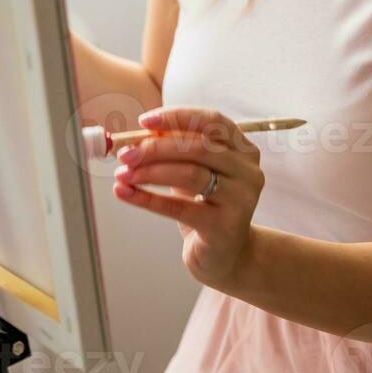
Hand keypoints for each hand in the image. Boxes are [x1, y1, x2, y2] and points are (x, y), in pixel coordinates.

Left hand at [112, 107, 263, 288]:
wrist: (226, 255)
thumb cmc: (206, 206)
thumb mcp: (195, 172)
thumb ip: (176, 150)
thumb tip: (140, 133)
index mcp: (243, 150)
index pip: (212, 121)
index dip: (177, 117)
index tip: (145, 121)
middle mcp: (247, 172)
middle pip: (199, 147)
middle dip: (156, 147)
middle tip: (126, 153)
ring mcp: (239, 200)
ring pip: (190, 174)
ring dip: (149, 171)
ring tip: (123, 173)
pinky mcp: (223, 227)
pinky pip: (179, 208)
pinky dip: (146, 199)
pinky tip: (125, 192)